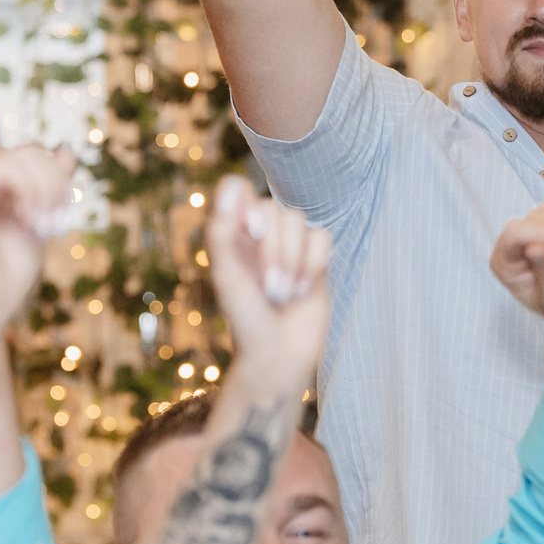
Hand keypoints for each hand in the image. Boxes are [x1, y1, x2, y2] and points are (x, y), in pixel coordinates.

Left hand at [204, 176, 330, 392]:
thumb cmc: (246, 320)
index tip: (247, 231)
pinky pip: (322, 237)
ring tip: (283, 295)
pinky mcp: (316, 257)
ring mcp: (290, 244)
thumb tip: (229, 194)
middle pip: (272, 207)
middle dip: (272, 251)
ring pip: (298, 220)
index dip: (243, 202)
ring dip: (291, 262)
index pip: (235, 188)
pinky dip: (312, 266)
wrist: (278, 355)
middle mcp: (260, 233)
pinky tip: (302, 291)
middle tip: (268, 289)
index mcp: (232, 234)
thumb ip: (222, 235)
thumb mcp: (226, 277)